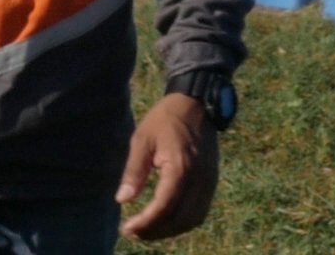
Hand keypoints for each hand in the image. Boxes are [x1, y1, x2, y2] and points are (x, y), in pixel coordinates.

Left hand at [116, 93, 218, 240]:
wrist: (196, 103)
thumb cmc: (165, 119)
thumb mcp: (142, 139)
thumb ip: (134, 171)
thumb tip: (122, 200)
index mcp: (181, 167)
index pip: (164, 207)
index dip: (145, 223)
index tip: (126, 229)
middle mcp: (199, 179)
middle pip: (179, 220)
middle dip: (155, 232)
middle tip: (133, 232)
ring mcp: (209, 182)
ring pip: (192, 220)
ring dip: (170, 230)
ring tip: (147, 230)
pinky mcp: (212, 181)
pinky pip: (200, 212)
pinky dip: (183, 222)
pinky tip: (165, 220)